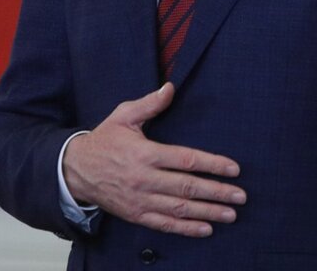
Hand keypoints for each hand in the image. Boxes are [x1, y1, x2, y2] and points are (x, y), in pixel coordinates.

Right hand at [62, 82, 245, 236]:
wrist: (75, 169)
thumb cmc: (104, 140)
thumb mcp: (123, 115)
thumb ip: (149, 104)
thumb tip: (170, 88)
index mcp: (145, 153)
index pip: (186, 160)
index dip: (212, 164)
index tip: (234, 169)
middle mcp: (145, 179)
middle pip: (188, 187)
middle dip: (217, 192)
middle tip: (241, 196)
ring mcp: (141, 199)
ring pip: (180, 209)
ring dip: (208, 212)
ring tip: (231, 214)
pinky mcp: (136, 214)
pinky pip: (165, 224)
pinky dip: (187, 229)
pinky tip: (206, 229)